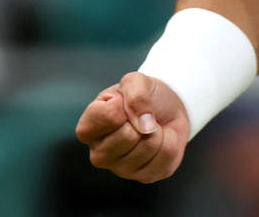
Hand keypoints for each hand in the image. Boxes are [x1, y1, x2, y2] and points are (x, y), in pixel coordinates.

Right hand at [75, 72, 191, 182]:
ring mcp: (121, 169)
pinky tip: (160, 139)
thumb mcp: (136, 81)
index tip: (123, 102)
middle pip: (128, 136)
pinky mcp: (145, 177)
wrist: (167, 109)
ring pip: (149, 146)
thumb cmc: (143, 96)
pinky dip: (170, 140)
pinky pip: (166, 156)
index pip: (109, 116)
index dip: (124, 103)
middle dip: (142, 119)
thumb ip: (135, 95)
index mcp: (88, 128)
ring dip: (157, 130)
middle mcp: (99, 154)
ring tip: (150, 127)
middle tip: (140, 117)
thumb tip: (143, 124)